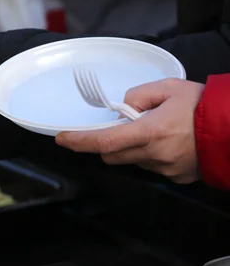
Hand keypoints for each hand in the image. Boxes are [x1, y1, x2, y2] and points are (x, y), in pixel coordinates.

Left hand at [56, 79, 203, 183]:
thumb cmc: (205, 106)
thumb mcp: (169, 88)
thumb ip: (139, 95)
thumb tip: (123, 109)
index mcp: (150, 132)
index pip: (103, 141)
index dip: (79, 141)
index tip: (61, 139)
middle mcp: (155, 155)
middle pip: (111, 155)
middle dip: (106, 142)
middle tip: (121, 126)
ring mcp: (166, 170)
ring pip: (131, 161)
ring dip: (130, 148)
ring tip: (155, 130)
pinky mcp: (176, 177)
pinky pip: (151, 167)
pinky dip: (149, 155)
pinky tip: (168, 142)